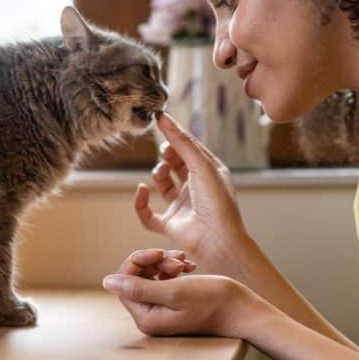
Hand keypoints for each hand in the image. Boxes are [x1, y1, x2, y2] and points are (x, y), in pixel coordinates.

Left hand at [102, 254, 262, 338]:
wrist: (243, 311)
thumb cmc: (214, 301)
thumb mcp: (175, 291)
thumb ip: (139, 288)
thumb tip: (107, 282)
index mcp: (147, 317)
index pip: (125, 282)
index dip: (139, 261)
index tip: (160, 253)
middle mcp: (151, 317)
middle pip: (136, 278)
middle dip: (154, 262)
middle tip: (177, 259)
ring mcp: (162, 312)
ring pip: (150, 276)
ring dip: (165, 264)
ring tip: (185, 263)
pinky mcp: (174, 305)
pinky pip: (163, 281)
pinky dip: (174, 269)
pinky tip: (189, 266)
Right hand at [136, 114, 254, 279]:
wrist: (218, 241)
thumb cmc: (217, 202)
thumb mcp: (201, 165)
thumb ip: (182, 142)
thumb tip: (164, 118)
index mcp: (209, 173)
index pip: (190, 149)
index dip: (176, 137)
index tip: (160, 122)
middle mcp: (196, 188)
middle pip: (175, 164)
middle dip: (168, 155)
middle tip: (165, 151)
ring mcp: (182, 206)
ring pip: (162, 185)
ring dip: (157, 175)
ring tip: (160, 172)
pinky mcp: (170, 225)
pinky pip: (148, 214)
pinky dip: (140, 203)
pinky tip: (141, 190)